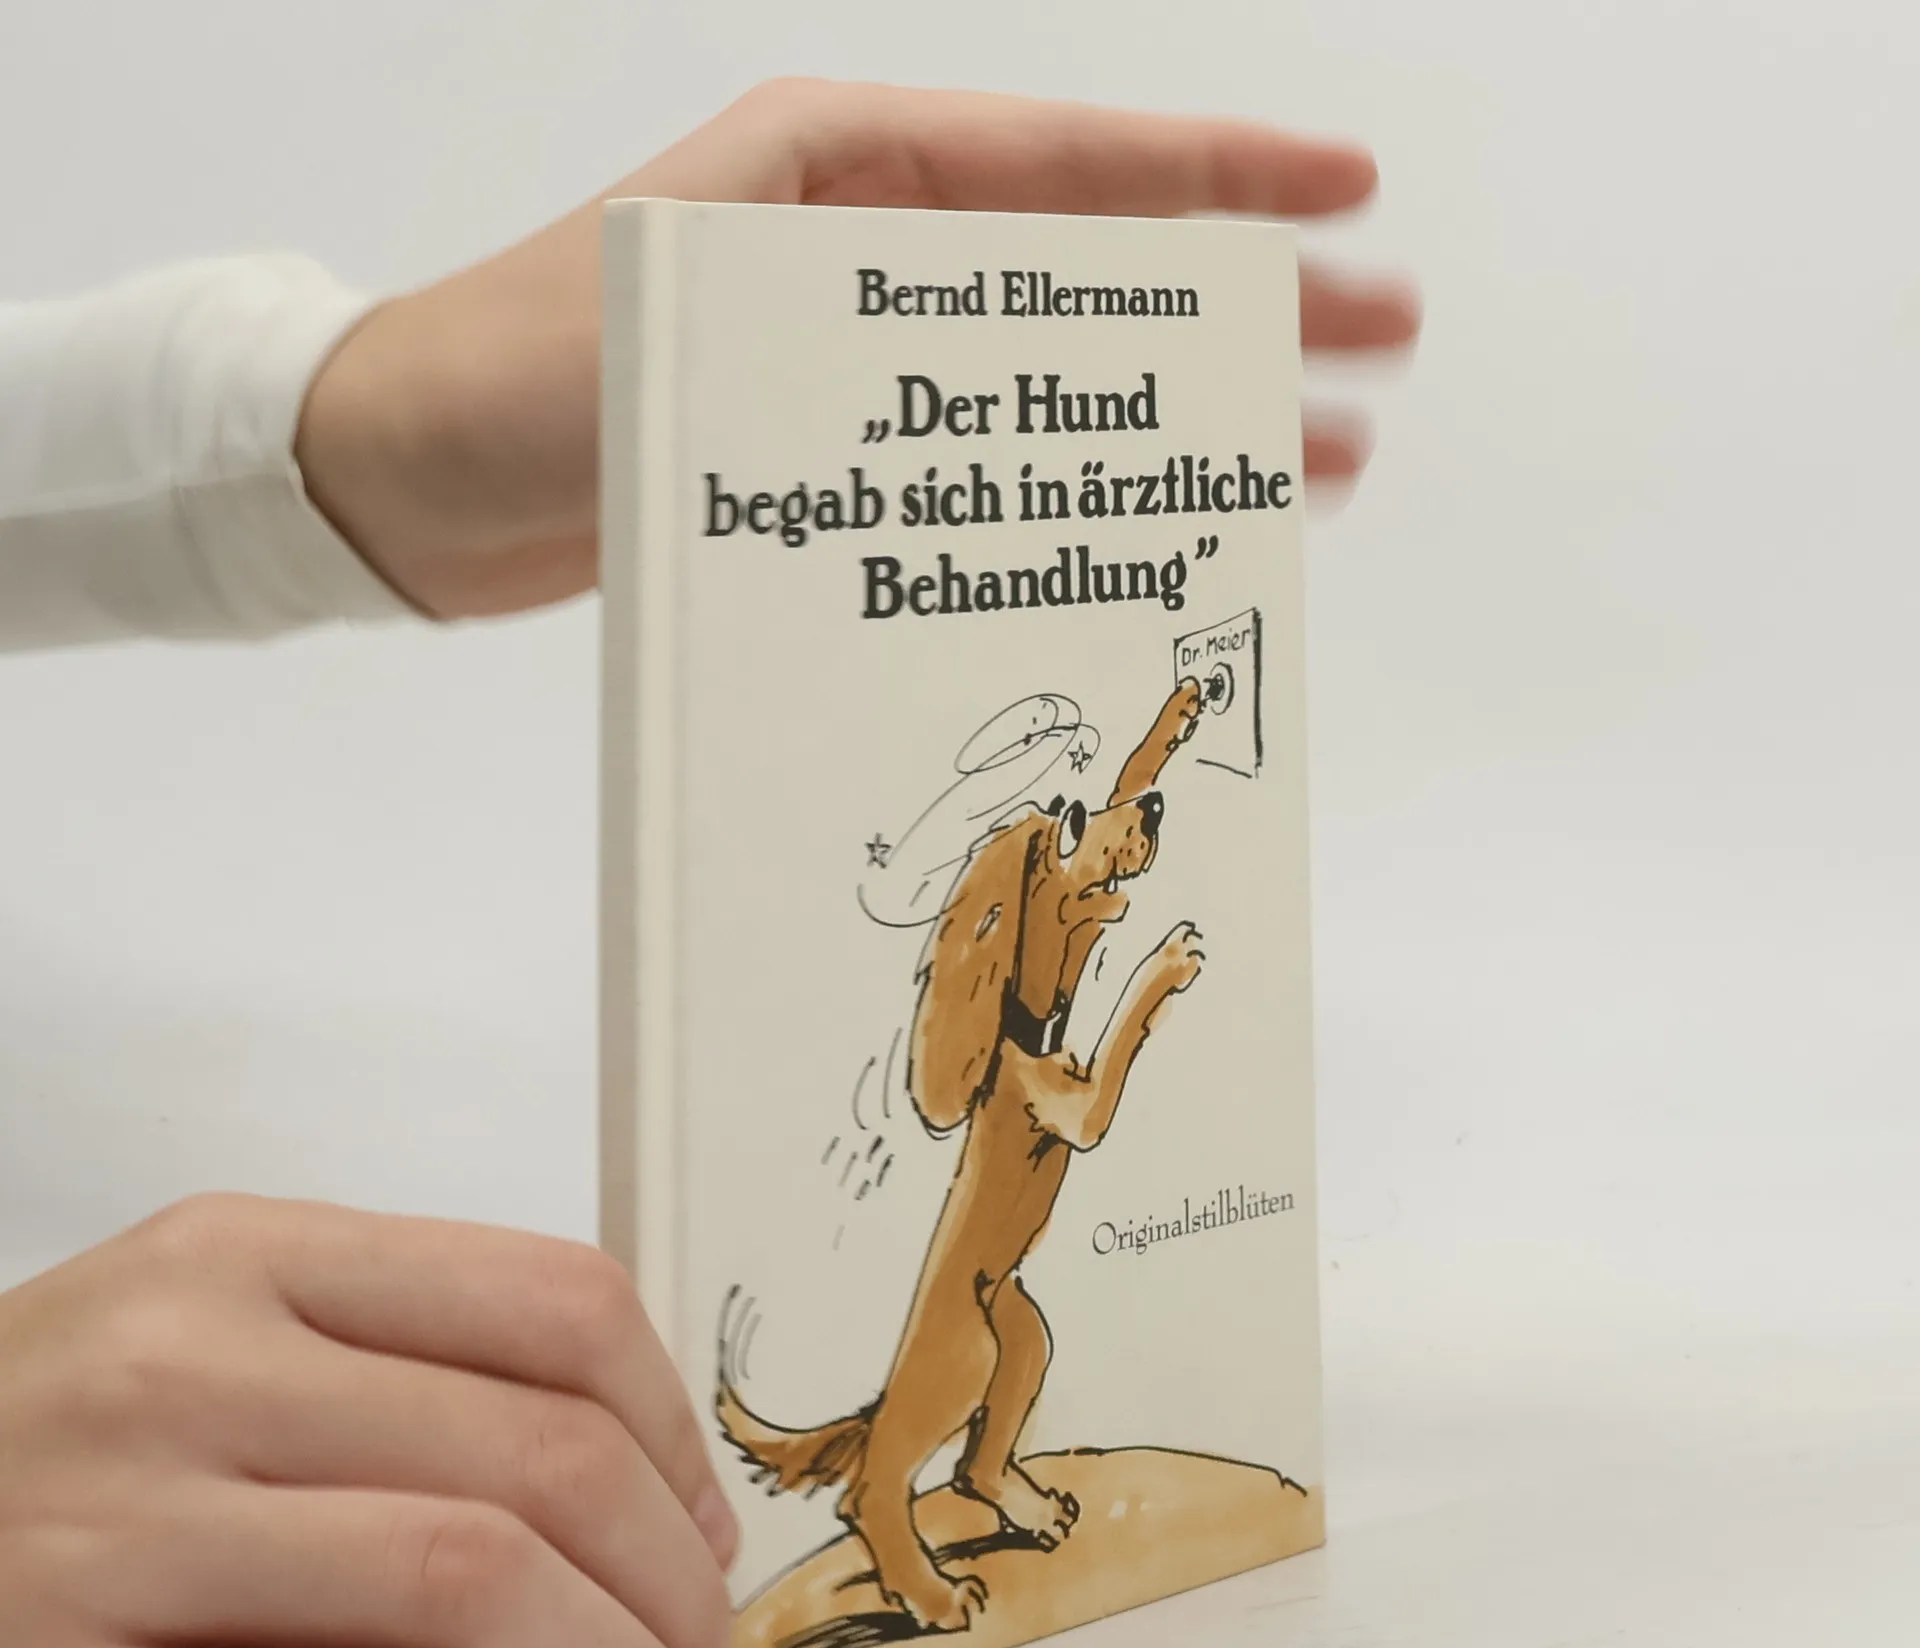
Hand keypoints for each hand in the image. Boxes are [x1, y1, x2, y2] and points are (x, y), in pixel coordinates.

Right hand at [0, 1196, 750, 1647]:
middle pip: (544, 1457)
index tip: (704, 1539)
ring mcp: (112, 1530)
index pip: (551, 1302)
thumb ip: (380, 1373)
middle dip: (678, 1600)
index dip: (672, 1435)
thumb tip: (626, 1476)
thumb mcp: (185, 1357)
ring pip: (480, 1588)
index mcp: (240, 1259)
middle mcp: (184, 1364)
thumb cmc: (13, 1479)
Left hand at [296, 78, 1420, 619]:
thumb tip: (1006, 407)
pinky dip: (1076, 472)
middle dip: (1244, 298)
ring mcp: (854, 348)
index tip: (1349, 192)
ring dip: (1180, 402)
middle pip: (1094, 263)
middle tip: (1384, 338)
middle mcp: (863, 249)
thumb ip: (833, 347)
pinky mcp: (832, 441)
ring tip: (1311, 451)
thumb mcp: (673, 335)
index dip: (1219, 179)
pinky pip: (991, 443)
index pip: (1067, 165)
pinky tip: (1146, 510)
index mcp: (838, 174)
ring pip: (1058, 364)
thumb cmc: (507, 386)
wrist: (403, 478)